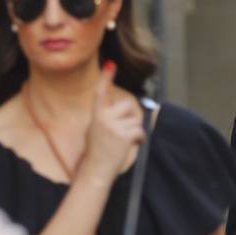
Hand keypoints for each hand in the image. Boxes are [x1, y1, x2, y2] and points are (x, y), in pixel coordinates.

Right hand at [81, 63, 144, 178]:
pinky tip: (132, 145)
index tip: (110, 64)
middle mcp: (104, 118)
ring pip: (135, 120)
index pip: (101, 93)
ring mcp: (114, 127)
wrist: (95, 170)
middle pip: (127, 106)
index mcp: (96, 115)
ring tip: (123, 141)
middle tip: (124, 130)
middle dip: (131, 116)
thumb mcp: (96, 129)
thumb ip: (107, 117)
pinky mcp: (124, 136)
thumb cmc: (97, 151)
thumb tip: (126, 109)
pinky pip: (139, 131)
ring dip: (134, 130)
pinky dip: (139, 139)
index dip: (105, 78)